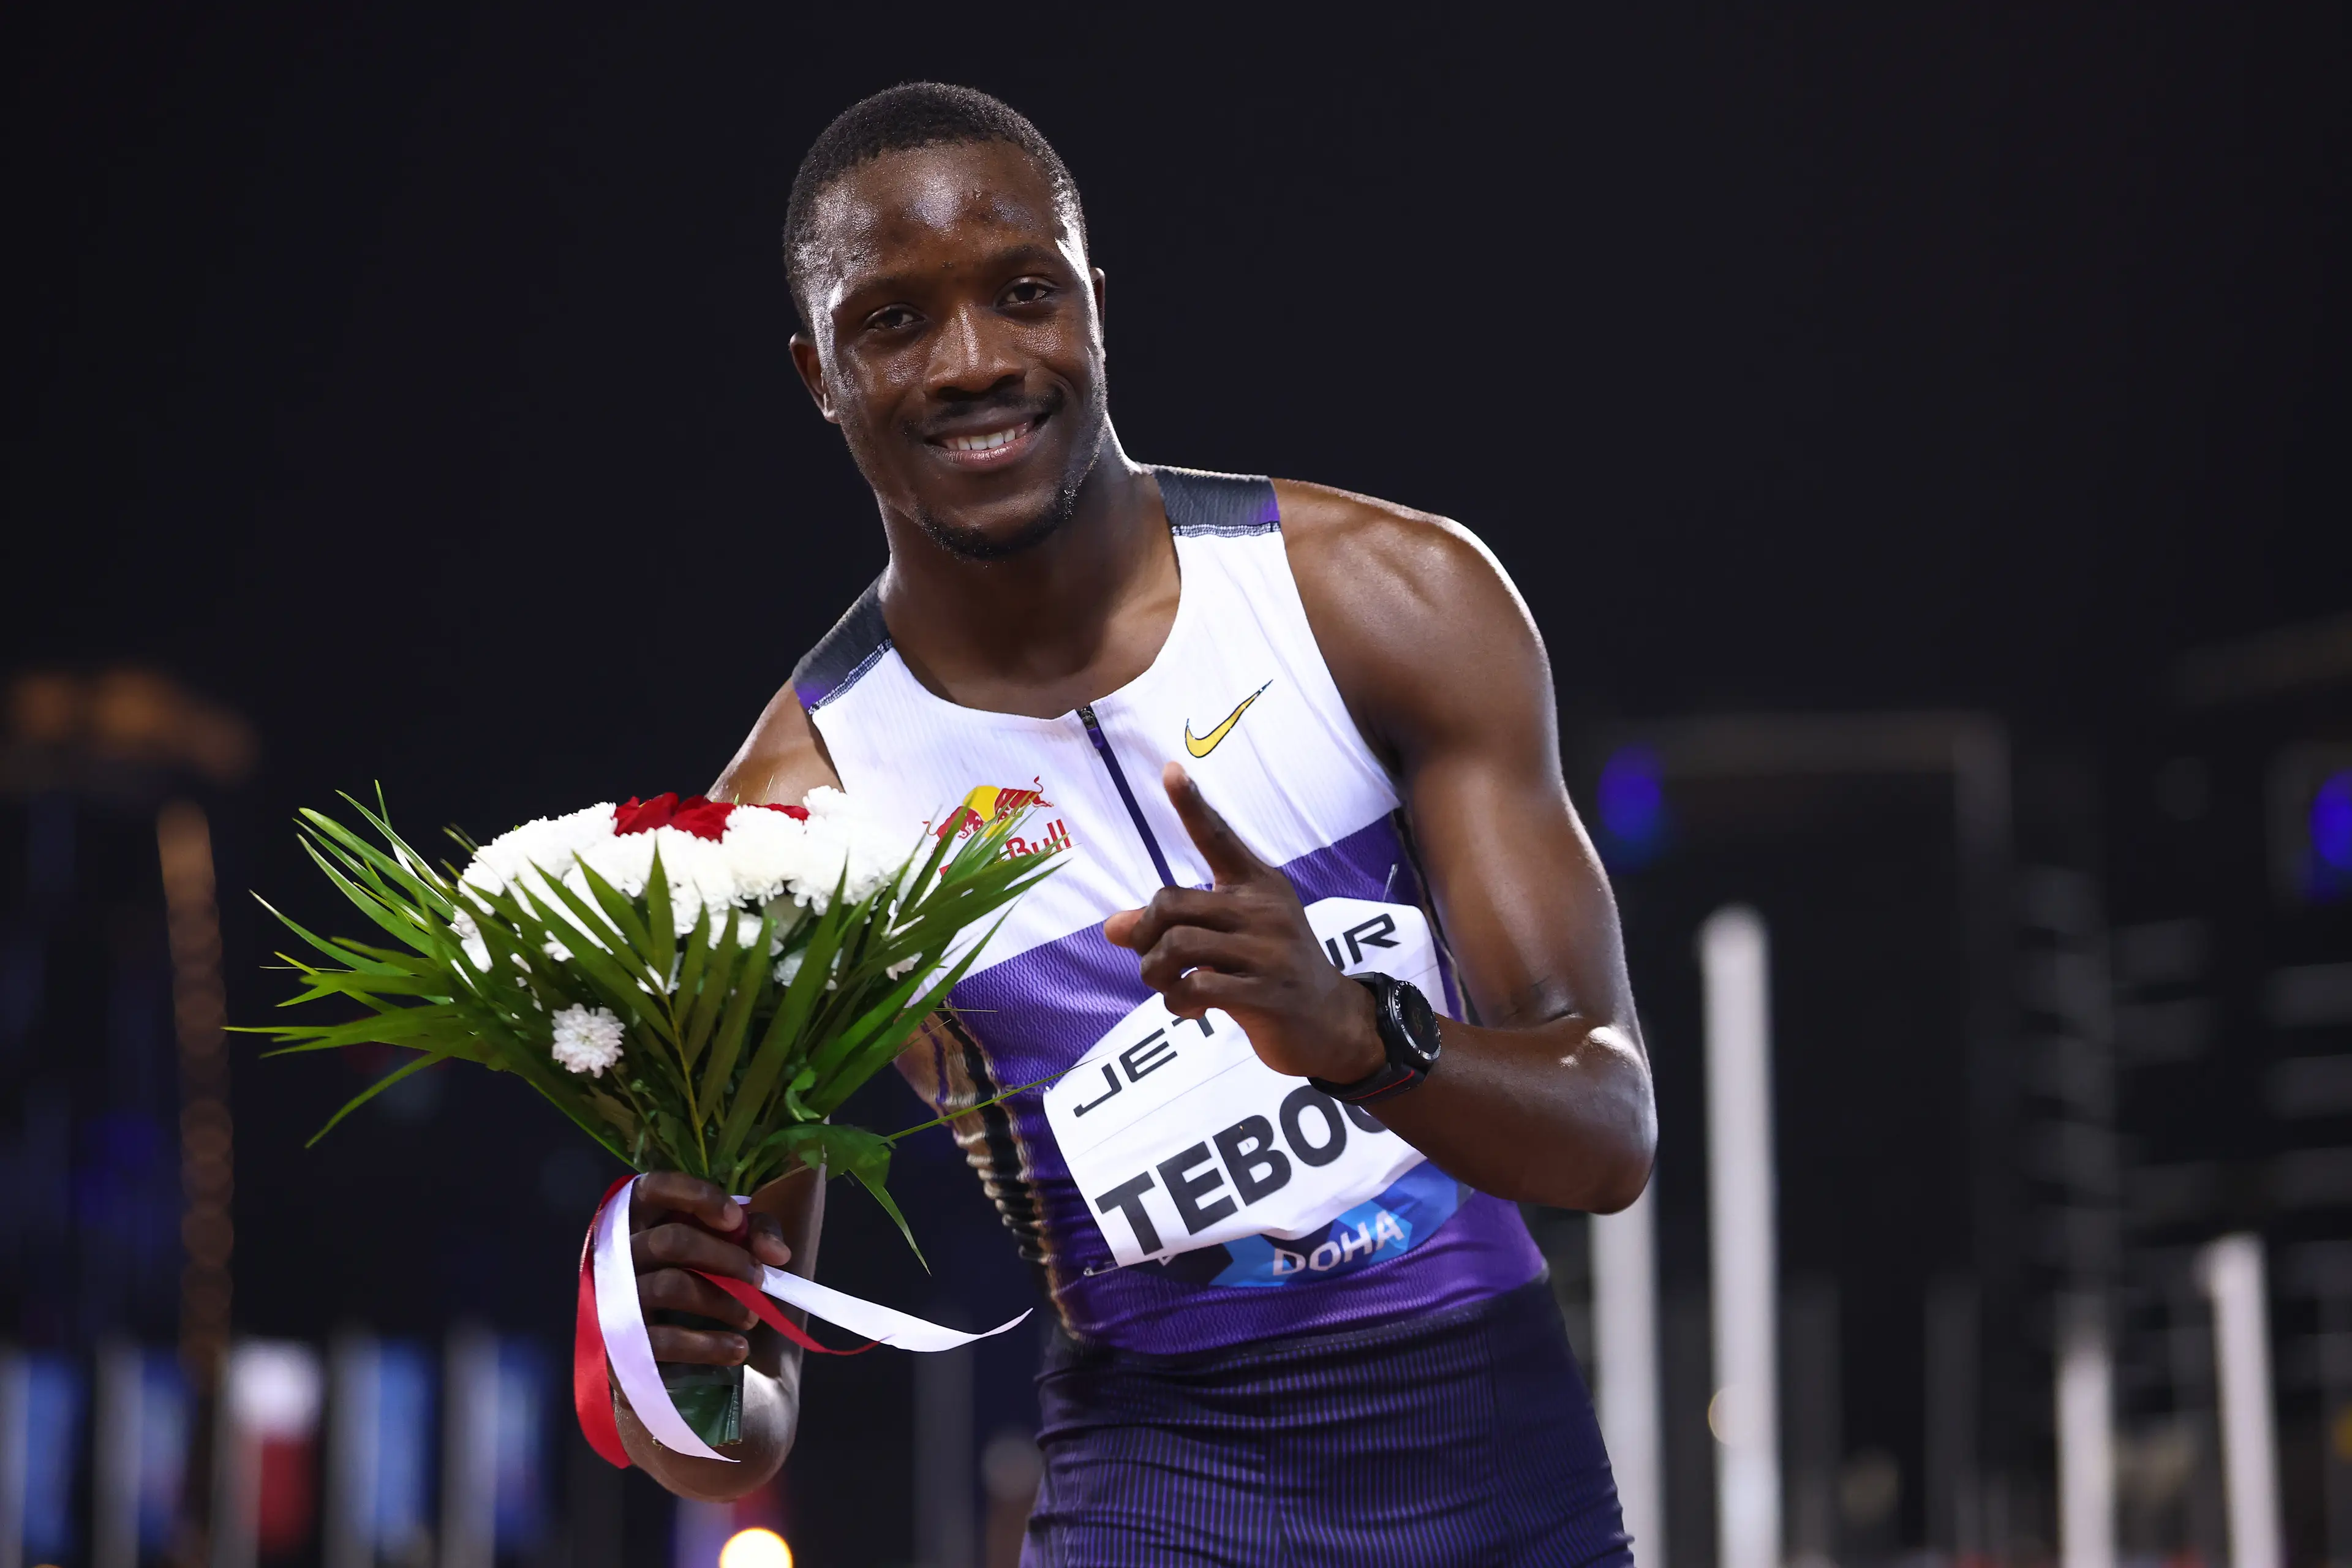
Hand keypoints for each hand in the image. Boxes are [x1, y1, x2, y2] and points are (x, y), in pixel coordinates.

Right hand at [629, 1172, 793, 1367]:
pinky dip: (707, 1345)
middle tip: (759, 1279)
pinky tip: (737, 1349)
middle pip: (671, 1241)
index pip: (655, 1187)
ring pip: (669, 1286)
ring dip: (722, 1301)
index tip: (735, 1219)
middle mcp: (616, 1249)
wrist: (634, 1344)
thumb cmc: (684, 1273)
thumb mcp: (718, 1241)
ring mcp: (612, 1295)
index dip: (696, 1197)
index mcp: (637, 1215)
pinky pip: (664, 1339)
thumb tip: (777, 1253)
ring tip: (752, 1316)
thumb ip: (752, 1233)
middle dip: (726, 1258)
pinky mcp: (617, 1340)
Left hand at [1103, 763, 1385, 1083]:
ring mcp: (1267, 952)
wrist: (1332, 1024)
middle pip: (1170, 904)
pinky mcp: (1265, 993)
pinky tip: (1190, 1008)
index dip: (1191, 805)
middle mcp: (1264, 910)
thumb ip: (1177, 926)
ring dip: (1155, 973)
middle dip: (1143, 936)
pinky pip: (1196, 986)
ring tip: (1168, 986)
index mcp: (1259, 885)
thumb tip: (1111, 927)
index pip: (1218, 838)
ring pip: (1177, 946)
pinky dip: (1178, 1001)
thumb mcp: (1231, 940)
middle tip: (1150, 960)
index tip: (1170, 769)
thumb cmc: (1272, 973)